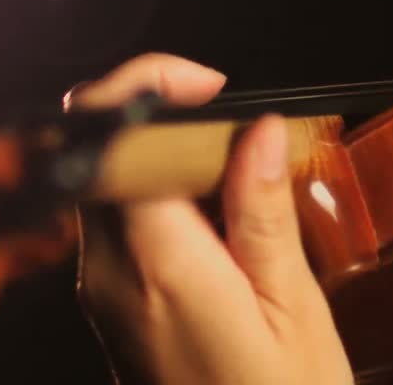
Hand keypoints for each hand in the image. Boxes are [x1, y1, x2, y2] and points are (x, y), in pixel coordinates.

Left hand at [68, 53, 352, 384]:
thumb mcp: (293, 306)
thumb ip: (263, 210)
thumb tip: (255, 130)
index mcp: (160, 267)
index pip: (112, 144)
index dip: (149, 89)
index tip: (212, 86)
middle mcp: (112, 274)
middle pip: (99, 155)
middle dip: (158, 114)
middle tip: (235, 124)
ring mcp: (104, 291)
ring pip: (109, 183)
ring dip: (164, 154)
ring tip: (240, 173)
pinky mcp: (113, 303)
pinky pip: (121, 220)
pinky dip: (163, 193)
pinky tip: (222, 215)